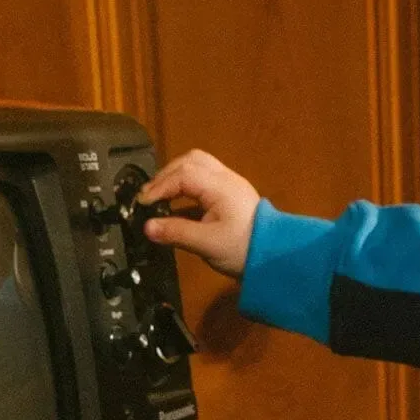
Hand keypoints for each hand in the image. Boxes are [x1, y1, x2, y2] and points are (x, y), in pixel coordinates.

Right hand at [139, 150, 260, 279]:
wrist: (277, 257)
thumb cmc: (243, 250)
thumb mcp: (206, 244)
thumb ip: (175, 232)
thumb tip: (147, 227)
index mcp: (221, 187)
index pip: (183, 174)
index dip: (159, 186)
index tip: (143, 203)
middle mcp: (226, 179)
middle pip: (190, 162)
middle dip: (166, 176)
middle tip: (150, 196)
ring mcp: (231, 185)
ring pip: (199, 166)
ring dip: (177, 177)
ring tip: (161, 196)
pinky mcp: (232, 195)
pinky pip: (205, 179)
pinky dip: (187, 186)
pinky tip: (177, 204)